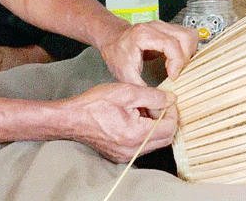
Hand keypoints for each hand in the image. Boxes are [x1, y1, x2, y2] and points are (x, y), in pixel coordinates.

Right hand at [62, 83, 177, 161]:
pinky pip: (142, 146)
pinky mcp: (120, 155)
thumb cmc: (96, 104)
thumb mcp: (127, 92)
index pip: (170, 128)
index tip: (168, 100)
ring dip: (157, 127)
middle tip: (161, 104)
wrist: (72, 118)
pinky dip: (146, 133)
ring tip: (146, 110)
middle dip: (167, 121)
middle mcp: (133, 149)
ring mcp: (126, 155)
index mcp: (136, 134)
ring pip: (154, 144)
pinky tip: (137, 119)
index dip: (173, 112)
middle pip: (165, 139)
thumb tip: (171, 99)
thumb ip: (153, 96)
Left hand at [98, 21, 198, 86]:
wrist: (113, 39)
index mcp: (144, 34)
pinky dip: (187, 50)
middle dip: (185, 57)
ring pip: (189, 35)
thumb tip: (155, 109)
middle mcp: (156, 27)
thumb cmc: (116, 52)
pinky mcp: (168, 30)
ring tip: (178, 66)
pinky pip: (186, 37)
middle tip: (177, 71)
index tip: (173, 76)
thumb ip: (141, 90)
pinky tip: (177, 60)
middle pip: (185, 36)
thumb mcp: (124, 73)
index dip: (176, 62)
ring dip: (189, 53)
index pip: (171, 44)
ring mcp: (164, 27)